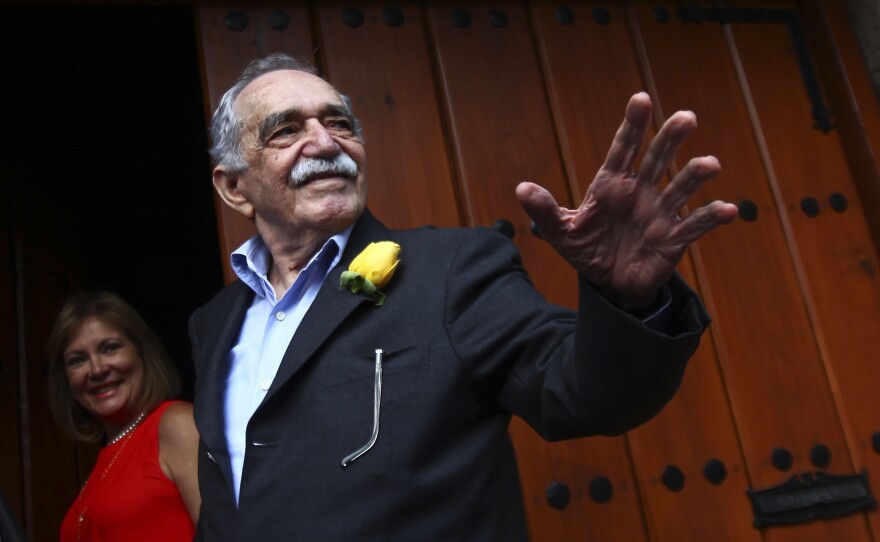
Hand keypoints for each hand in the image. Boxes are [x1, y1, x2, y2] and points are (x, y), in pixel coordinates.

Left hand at [516, 92, 736, 308]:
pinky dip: (712, 217)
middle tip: (686, 117)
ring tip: (710, 164)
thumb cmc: (588, 250)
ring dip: (696, 175)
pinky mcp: (673, 239)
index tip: (641, 99)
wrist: (609, 283)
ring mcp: (659, 213)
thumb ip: (544, 211)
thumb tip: (521, 189)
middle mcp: (640, 192)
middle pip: (657, 159)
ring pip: (680, 188)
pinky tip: (730, 210)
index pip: (623, 149)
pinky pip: (695, 226)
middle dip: (670, 138)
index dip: (632, 125)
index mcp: (612, 185)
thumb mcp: (560, 233)